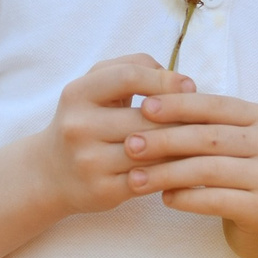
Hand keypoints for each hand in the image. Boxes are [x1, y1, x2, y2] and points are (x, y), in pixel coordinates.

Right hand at [31, 55, 196, 215]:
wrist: (50, 173)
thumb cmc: (85, 120)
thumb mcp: (96, 87)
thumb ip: (134, 67)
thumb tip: (179, 80)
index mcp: (77, 94)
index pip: (127, 76)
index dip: (164, 79)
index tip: (190, 87)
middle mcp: (78, 126)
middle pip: (146, 118)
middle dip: (182, 117)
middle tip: (206, 118)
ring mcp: (88, 161)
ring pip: (152, 151)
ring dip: (182, 146)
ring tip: (202, 141)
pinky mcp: (102, 190)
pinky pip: (150, 179)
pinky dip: (172, 172)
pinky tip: (186, 167)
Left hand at [123, 90, 257, 257]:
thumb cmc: (241, 176)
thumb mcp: (227, 145)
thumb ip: (199, 127)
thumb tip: (145, 108)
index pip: (213, 105)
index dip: (177, 105)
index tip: (142, 107)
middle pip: (207, 137)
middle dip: (164, 139)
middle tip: (129, 145)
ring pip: (207, 170)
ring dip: (166, 173)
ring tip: (135, 178)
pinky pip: (214, 200)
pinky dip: (185, 198)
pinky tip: (164, 198)